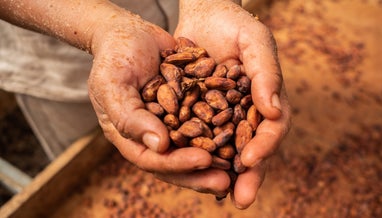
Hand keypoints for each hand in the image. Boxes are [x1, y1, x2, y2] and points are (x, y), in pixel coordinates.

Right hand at [87, 10, 229, 195]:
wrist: (129, 33)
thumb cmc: (114, 58)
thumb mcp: (113, 85)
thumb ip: (130, 117)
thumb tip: (160, 146)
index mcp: (132, 137)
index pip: (153, 160)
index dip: (177, 164)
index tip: (203, 160)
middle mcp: (154, 134)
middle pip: (177, 161)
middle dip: (201, 173)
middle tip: (227, 181)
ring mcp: (172, 122)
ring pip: (195, 146)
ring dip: (216, 158)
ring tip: (240, 168)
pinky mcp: (189, 106)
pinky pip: (206, 121)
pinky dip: (222, 130)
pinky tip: (242, 134)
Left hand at [175, 0, 290, 208]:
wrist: (205, 14)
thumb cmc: (235, 24)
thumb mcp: (255, 41)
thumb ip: (267, 73)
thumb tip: (273, 112)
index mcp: (265, 100)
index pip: (272, 129)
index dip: (265, 146)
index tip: (251, 160)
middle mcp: (246, 113)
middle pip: (250, 148)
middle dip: (248, 175)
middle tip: (241, 199)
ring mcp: (222, 115)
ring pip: (224, 149)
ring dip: (221, 174)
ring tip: (216, 194)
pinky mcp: (197, 112)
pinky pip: (196, 136)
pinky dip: (194, 154)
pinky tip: (186, 170)